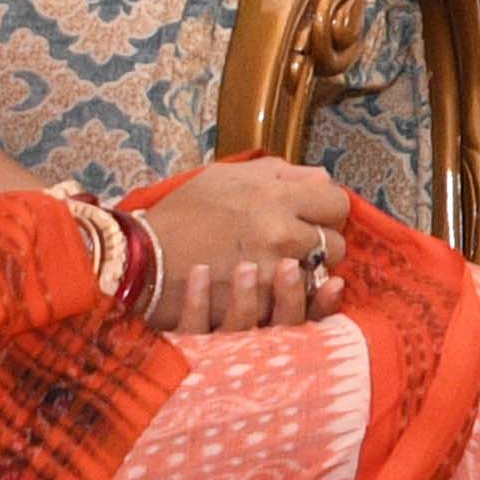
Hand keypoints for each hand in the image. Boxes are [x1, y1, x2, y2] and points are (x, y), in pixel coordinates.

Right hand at [135, 158, 354, 333]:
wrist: (142, 262)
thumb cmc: (182, 214)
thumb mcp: (225, 176)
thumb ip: (279, 171)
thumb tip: (321, 177)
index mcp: (276, 198)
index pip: (337, 204)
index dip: (327, 209)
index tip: (311, 213)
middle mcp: (282, 236)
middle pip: (336, 245)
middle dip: (322, 243)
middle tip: (298, 242)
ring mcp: (273, 276)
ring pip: (320, 279)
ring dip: (310, 273)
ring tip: (285, 266)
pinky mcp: (261, 307)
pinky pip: (298, 305)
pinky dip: (292, 299)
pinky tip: (276, 289)